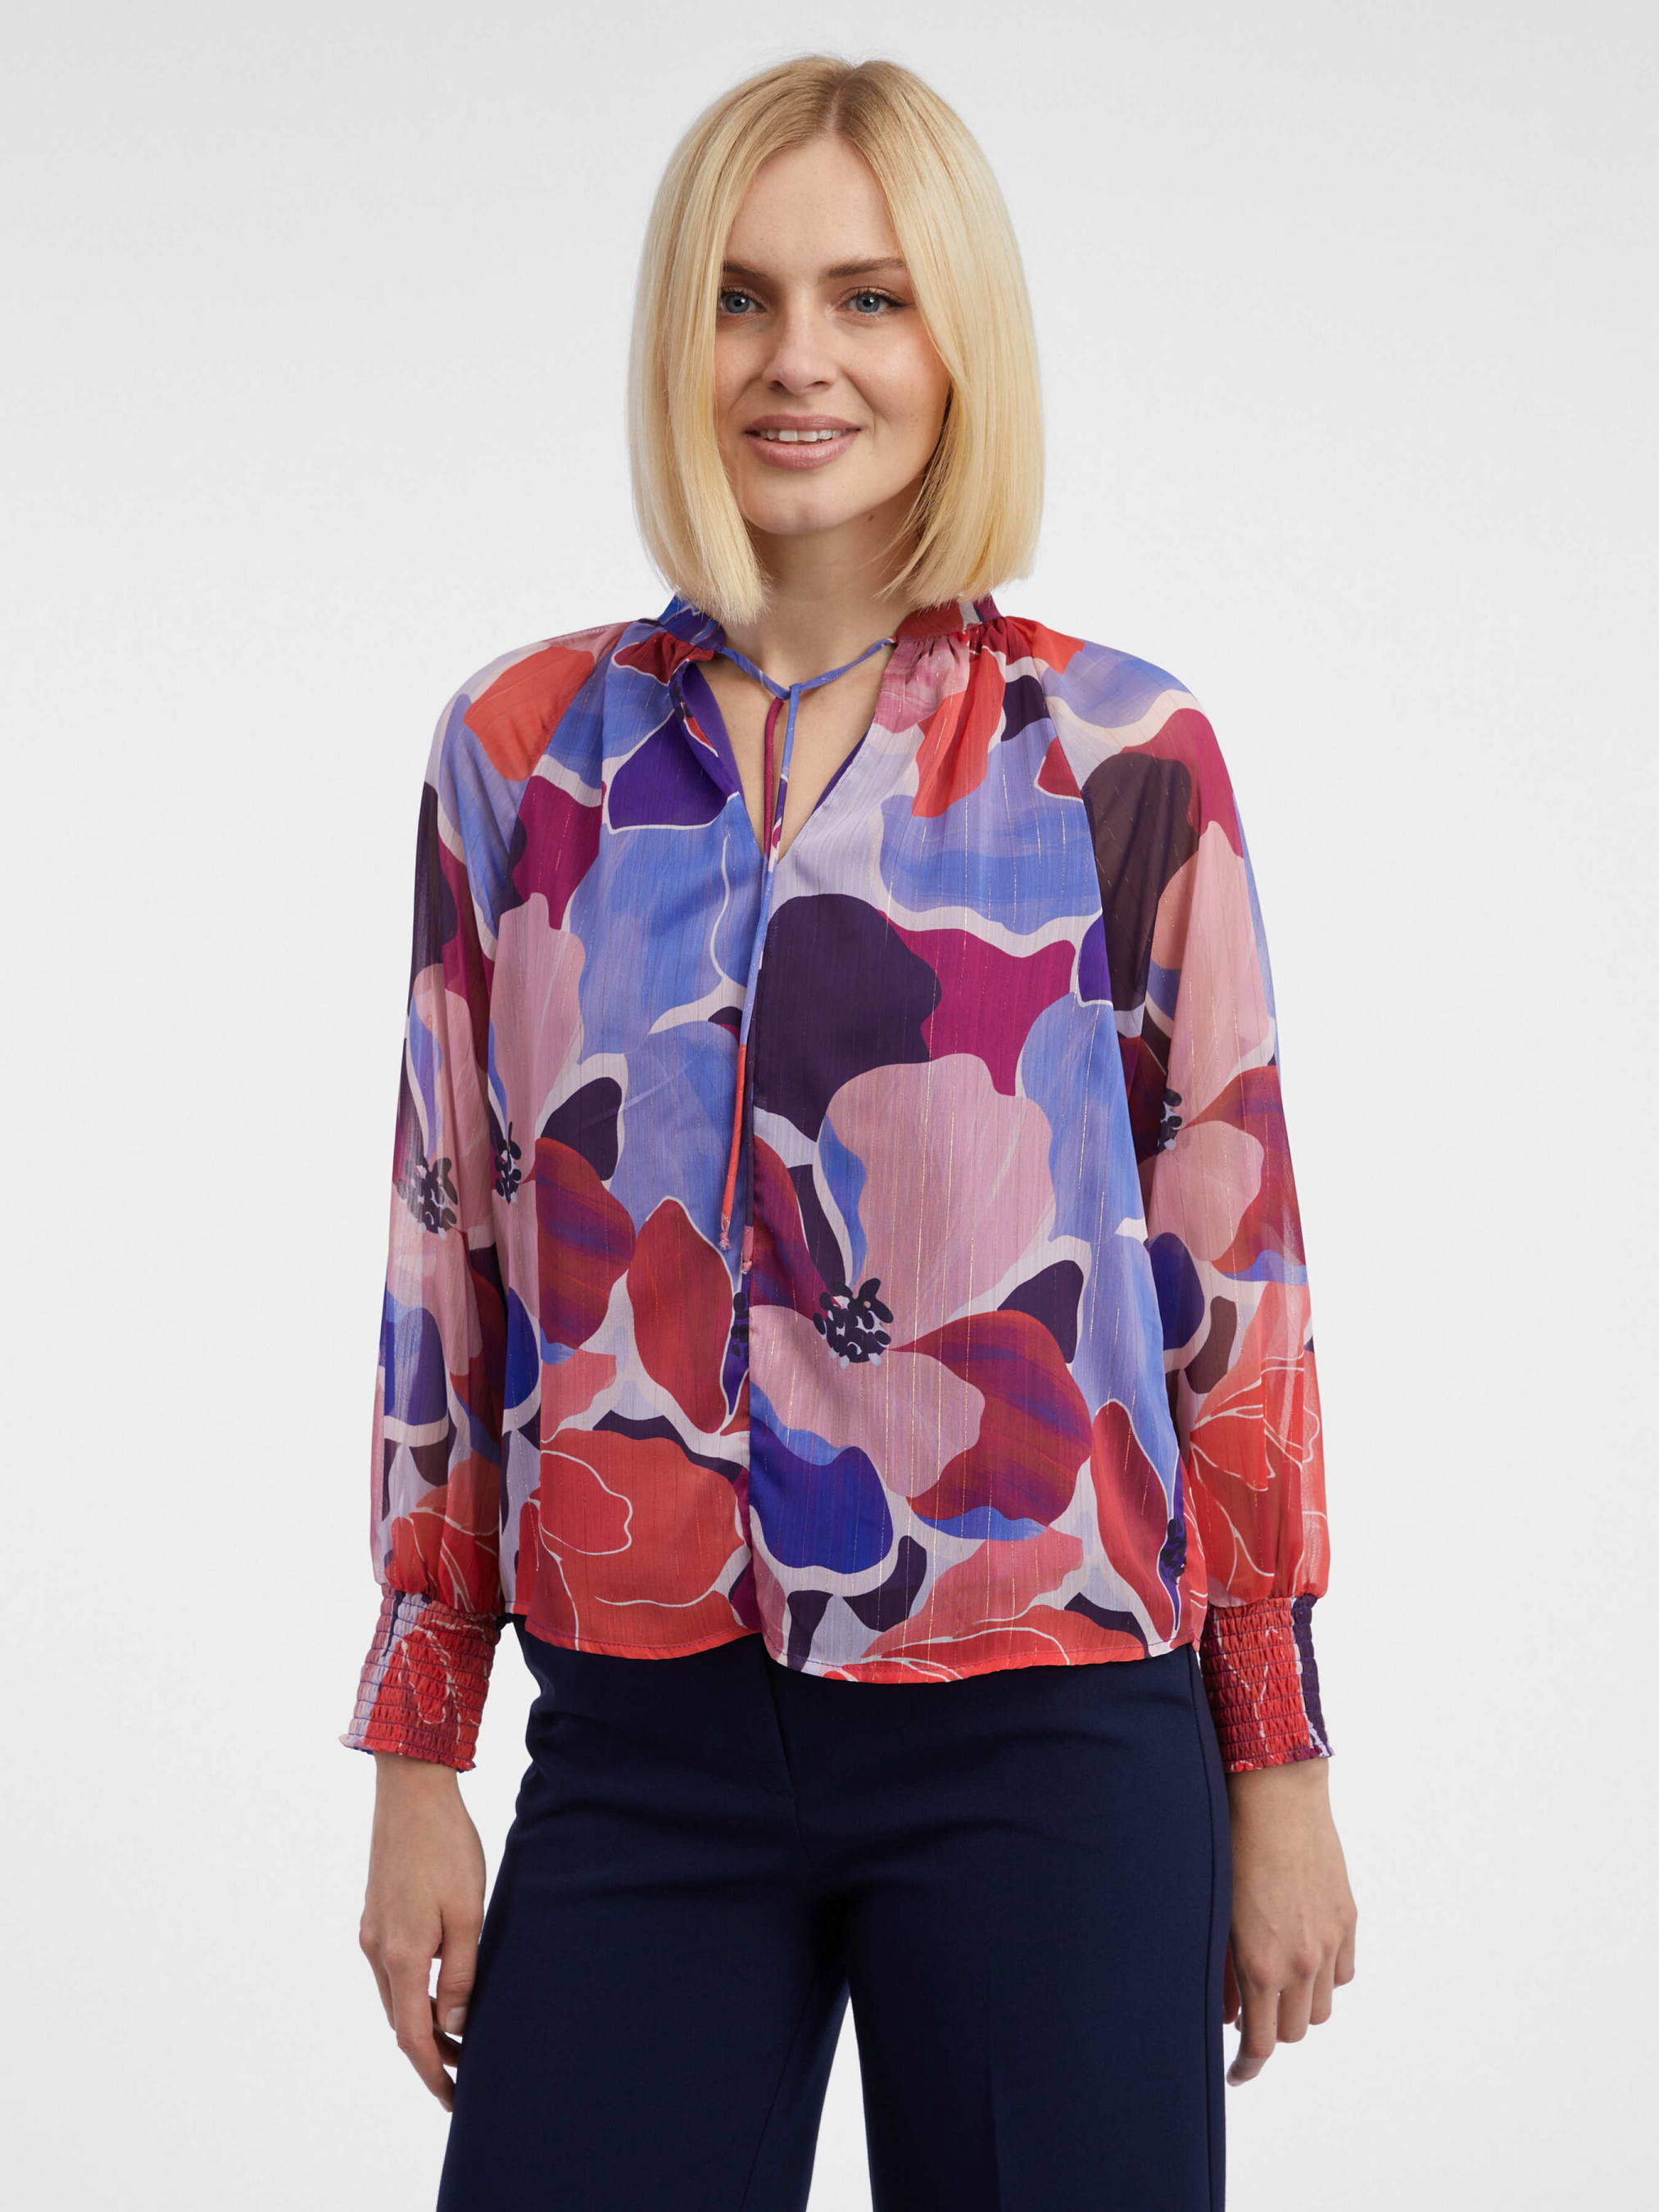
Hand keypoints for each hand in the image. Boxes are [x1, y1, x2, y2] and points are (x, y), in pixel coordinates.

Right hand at [358, 1752, 486, 2109]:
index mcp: (400, 1956)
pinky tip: (435, 1991)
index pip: (413, 2037)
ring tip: (456, 2042)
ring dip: (421, 2025)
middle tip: (461, 2080)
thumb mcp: (468, 1913)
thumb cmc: (447, 1847)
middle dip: (429, 2056)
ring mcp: (371, 1931)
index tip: (454, 2100)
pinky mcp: (375, 1913)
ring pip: (394, 1997)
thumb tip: (455, 2028)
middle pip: (399, 2023)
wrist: (412, 1790)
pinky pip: (391, 1970)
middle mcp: (376, 1950)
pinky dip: (411, 1993)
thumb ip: (460, 1974)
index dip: (434, 2073)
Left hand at [1222, 1755, 1355, 2084]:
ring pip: (1322, 2008)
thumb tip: (1229, 2015)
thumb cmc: (1229, 1844)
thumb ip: (1221, 1971)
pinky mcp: (1347, 1919)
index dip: (1247, 2067)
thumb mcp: (1215, 1914)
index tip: (1235, 2074)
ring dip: (1299, 2007)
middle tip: (1250, 2018)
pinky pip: (1342, 1973)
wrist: (1275, 1793)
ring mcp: (1329, 1941)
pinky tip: (1302, 1957)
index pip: (1262, 2045)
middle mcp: (1302, 1961)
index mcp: (1263, 1965)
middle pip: (1294, 2032)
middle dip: (1270, 2033)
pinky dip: (1324, 1977)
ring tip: (1275, 1985)